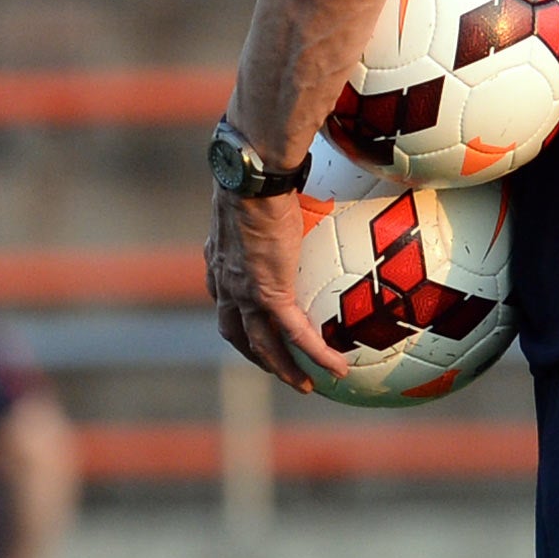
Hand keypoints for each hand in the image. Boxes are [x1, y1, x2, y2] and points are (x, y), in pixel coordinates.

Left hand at [205, 185, 349, 393]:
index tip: (251, 319)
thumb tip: (295, 179)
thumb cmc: (256, 173)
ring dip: (283, 368)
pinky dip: (316, 354)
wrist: (252, 178)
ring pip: (262, 344)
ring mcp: (246, 293)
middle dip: (254, 352)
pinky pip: (297, 335)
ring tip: (305, 384)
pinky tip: (338, 366)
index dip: (236, 312)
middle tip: (276, 364)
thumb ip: (273, 198)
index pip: (224, 295)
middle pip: (235, 330)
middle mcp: (226, 280)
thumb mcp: (260, 192)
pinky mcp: (270, 296)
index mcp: (220, 258)